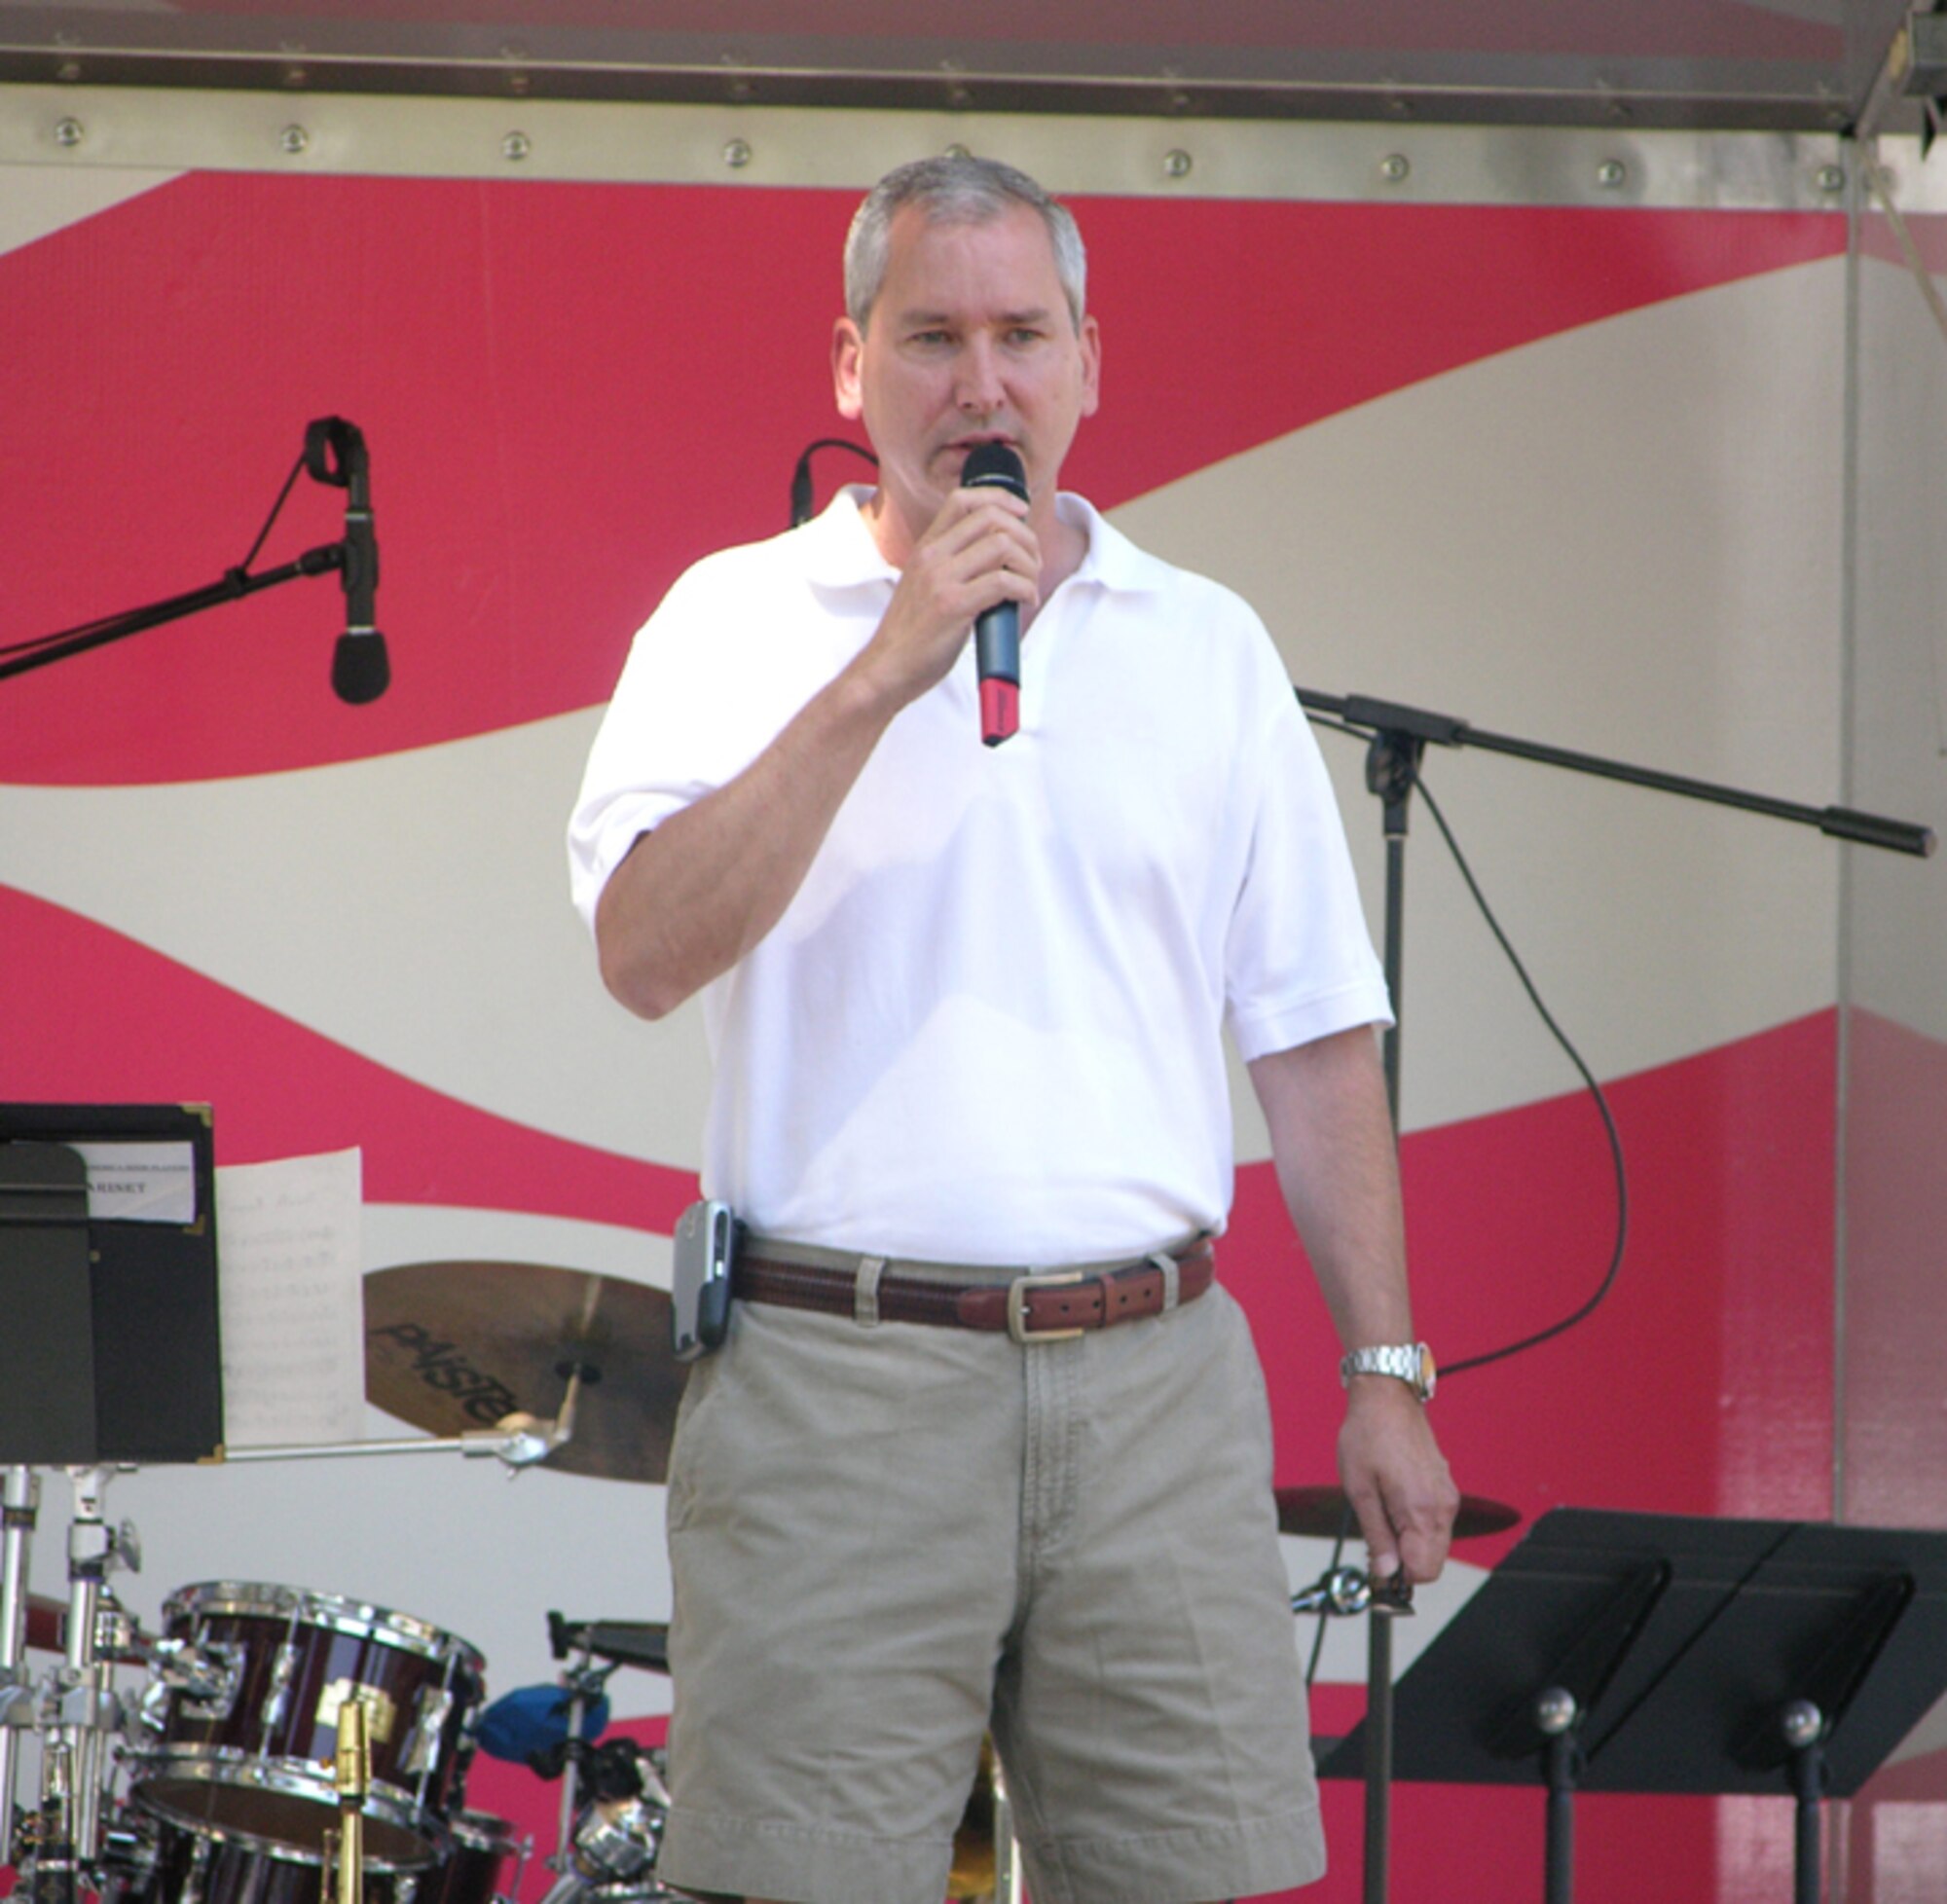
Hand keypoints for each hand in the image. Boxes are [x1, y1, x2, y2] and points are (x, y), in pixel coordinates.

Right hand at [857, 482, 1039, 707]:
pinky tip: (1024, 601)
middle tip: (1032, 561)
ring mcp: (941, 579)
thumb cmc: (912, 635)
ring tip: (1030, 584)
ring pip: (1002, 545)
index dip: (999, 498)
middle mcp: (931, 556)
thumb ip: (951, 565)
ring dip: (1029, 564)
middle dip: (1024, 535)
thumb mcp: (923, 585)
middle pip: (991, 517)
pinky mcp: (953, 605)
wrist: (886, 668)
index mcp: (925, 548)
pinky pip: (1003, 581)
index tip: (1020, 512)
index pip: (962, 500)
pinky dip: (1025, 588)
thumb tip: (998, 558)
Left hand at [1336, 1378, 1459, 1586]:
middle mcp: (1442, 1507)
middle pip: (1432, 1563)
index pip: (1423, 1571)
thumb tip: (1386, 1574)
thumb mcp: (1359, 1490)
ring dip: (1411, 1546)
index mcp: (1421, 1509)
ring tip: (1382, 1517)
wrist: (1387, 1398)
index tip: (1377, 1569)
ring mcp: (1447, 1497)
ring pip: (1435, 1546)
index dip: (1398, 1578)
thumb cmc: (1368, 1436)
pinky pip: (1436, 1525)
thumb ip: (1377, 1537)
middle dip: (1405, 1564)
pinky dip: (1418, 1528)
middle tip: (1375, 1545)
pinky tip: (1394, 1506)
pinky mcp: (1445, 1489)